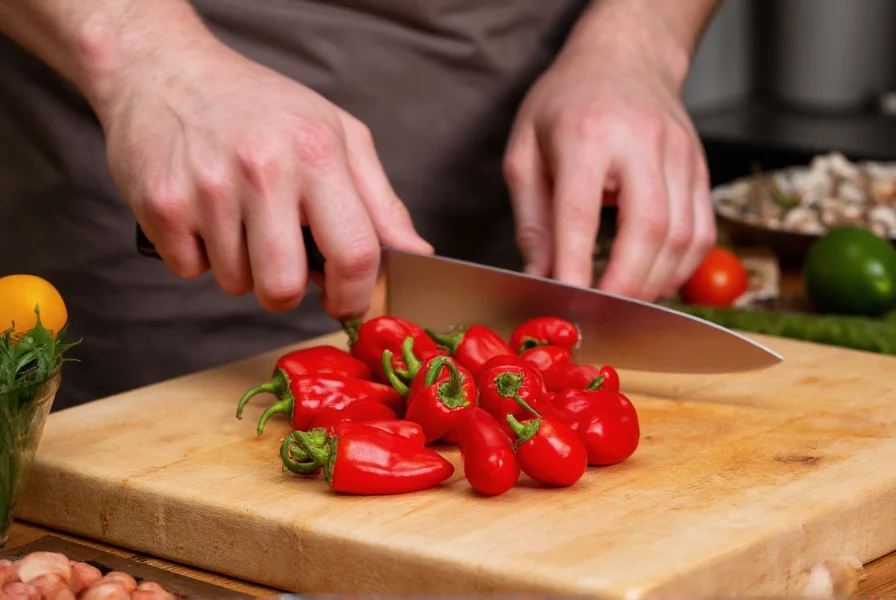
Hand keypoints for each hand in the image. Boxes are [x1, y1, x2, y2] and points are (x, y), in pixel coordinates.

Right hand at [98, 37, 431, 317]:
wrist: (165, 71)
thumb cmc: (261, 106)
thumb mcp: (338, 135)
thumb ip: (381, 202)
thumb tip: (416, 255)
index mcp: (316, 152)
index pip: (354, 253)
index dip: (355, 295)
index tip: (346, 301)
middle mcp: (262, 169)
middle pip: (283, 287)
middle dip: (288, 292)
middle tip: (285, 263)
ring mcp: (206, 188)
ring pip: (236, 284)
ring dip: (243, 268)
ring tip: (240, 220)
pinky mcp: (161, 204)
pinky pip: (192, 270)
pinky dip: (201, 256)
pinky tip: (206, 216)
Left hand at [503, 29, 715, 300]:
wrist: (623, 58)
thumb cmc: (566, 104)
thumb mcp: (525, 151)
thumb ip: (532, 218)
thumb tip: (541, 275)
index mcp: (587, 134)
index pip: (581, 211)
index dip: (576, 263)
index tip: (566, 301)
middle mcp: (641, 142)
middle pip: (648, 228)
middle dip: (626, 284)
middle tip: (602, 314)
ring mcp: (680, 154)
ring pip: (682, 236)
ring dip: (654, 282)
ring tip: (625, 302)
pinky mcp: (700, 169)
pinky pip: (702, 231)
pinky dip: (680, 267)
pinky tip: (654, 279)